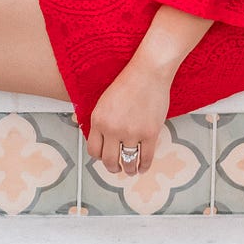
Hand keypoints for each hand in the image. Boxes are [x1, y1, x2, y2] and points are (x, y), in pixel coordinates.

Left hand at [85, 59, 170, 175]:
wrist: (147, 73)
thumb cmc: (127, 83)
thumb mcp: (104, 101)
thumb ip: (100, 120)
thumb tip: (95, 135)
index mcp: (98, 120)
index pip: (93, 150)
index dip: (98, 156)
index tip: (103, 157)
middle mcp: (112, 129)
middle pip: (109, 160)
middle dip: (112, 167)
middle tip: (115, 168)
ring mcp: (131, 133)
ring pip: (128, 162)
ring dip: (129, 170)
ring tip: (130, 170)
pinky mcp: (149, 134)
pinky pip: (145, 158)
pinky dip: (144, 166)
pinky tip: (142, 167)